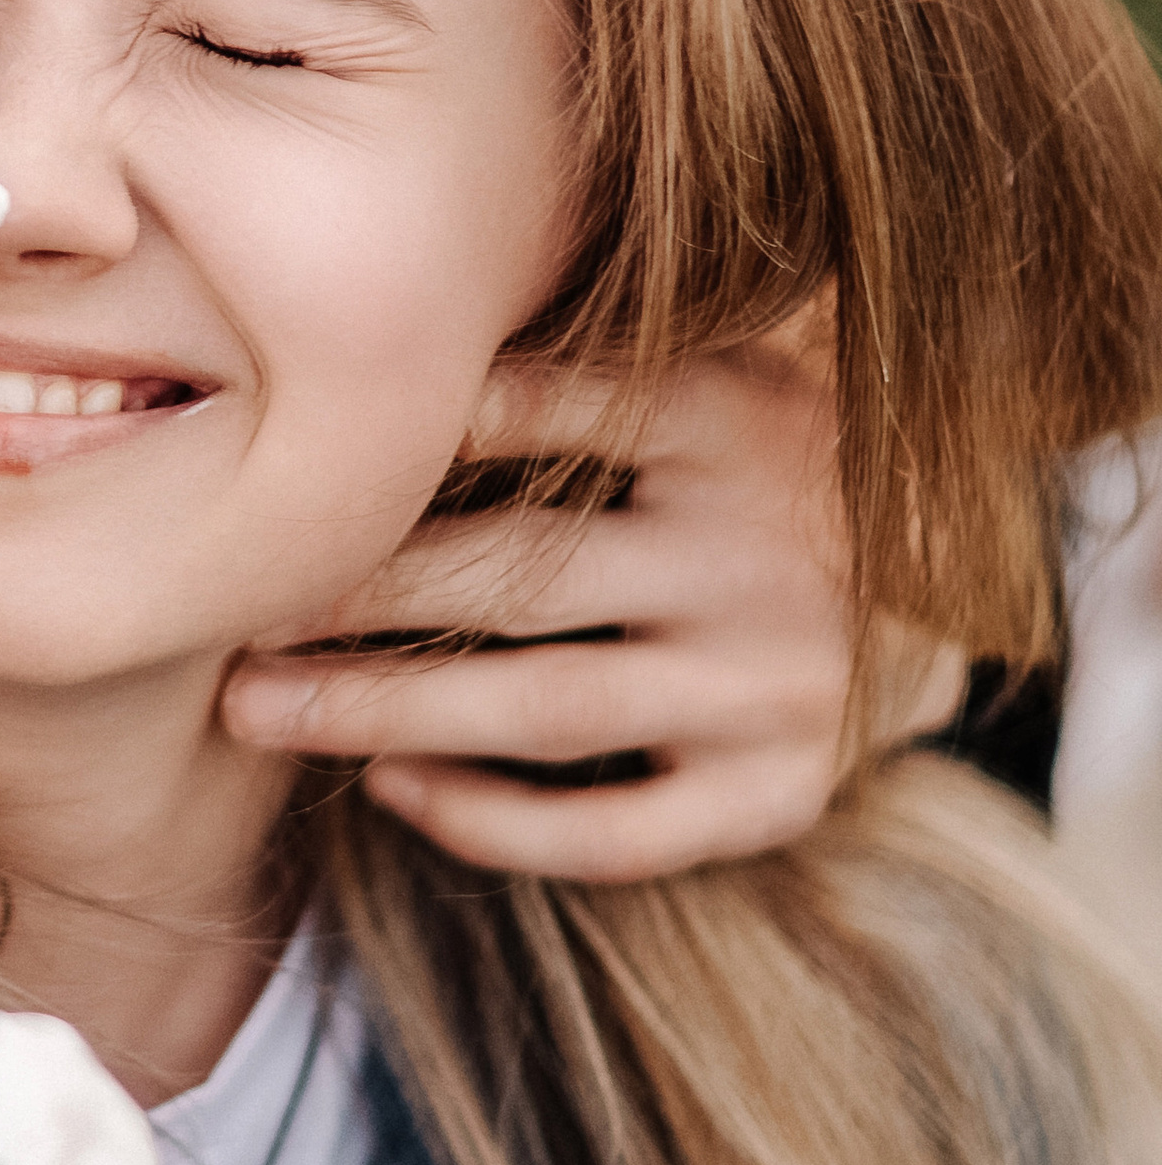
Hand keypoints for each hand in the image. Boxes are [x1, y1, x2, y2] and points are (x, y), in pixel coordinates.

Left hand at [221, 319, 965, 881]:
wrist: (933, 597)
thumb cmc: (750, 465)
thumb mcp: (699, 373)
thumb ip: (570, 360)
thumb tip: (356, 332)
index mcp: (736, 419)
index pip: (544, 411)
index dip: (405, 438)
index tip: (278, 465)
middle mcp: (764, 552)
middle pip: (518, 574)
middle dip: (353, 596)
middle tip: (230, 609)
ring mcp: (774, 684)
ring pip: (541, 708)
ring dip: (379, 711)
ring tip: (257, 710)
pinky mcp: (773, 794)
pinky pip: (609, 832)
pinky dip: (488, 817)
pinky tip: (391, 788)